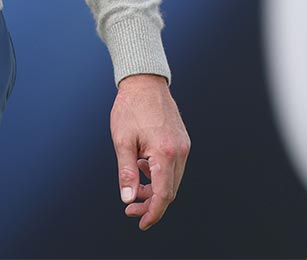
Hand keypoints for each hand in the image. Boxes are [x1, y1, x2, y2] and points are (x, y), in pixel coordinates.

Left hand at [111, 73, 189, 230]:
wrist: (145, 82)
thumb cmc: (131, 108)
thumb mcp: (123, 142)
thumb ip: (127, 173)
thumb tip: (128, 198)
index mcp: (165, 153)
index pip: (163, 195)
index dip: (152, 213)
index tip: (140, 223)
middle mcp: (180, 151)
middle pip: (170, 190)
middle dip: (151, 204)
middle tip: (130, 208)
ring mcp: (183, 145)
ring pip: (172, 179)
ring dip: (155, 189)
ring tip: (135, 187)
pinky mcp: (182, 140)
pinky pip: (174, 166)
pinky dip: (159, 174)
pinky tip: (143, 167)